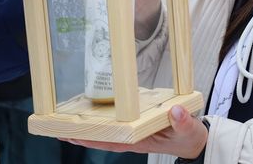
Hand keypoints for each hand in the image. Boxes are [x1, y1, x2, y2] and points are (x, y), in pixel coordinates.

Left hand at [61, 105, 207, 158]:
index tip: (71, 135)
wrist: (195, 141)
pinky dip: (102, 121)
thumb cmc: (189, 137)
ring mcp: (134, 132)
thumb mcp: (189, 130)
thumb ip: (183, 121)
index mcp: (141, 140)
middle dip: (80, 135)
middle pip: (102, 138)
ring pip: (106, 132)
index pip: (110, 141)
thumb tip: (175, 111)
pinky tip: (94, 114)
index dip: (90, 139)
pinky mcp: (138, 126)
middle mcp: (133, 138)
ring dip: (88, 128)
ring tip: (67, 122)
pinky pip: (115, 125)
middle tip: (57, 128)